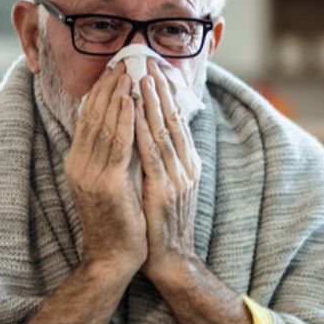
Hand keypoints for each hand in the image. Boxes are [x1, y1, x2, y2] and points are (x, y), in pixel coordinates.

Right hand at [65, 63, 146, 278]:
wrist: (113, 258)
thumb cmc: (118, 223)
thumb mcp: (111, 183)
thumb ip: (112, 157)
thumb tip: (125, 127)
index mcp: (78, 164)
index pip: (87, 120)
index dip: (99, 93)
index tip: (112, 71)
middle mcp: (79, 165)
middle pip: (91, 117)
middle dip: (106, 87)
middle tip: (121, 61)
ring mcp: (90, 174)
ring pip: (103, 125)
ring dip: (116, 95)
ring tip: (127, 71)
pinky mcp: (107, 183)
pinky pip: (116, 144)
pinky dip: (122, 119)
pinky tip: (130, 100)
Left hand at [134, 60, 201, 284]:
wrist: (171, 261)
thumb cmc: (162, 227)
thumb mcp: (167, 189)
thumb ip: (164, 164)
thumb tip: (150, 139)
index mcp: (188, 166)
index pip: (177, 122)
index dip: (166, 95)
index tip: (155, 71)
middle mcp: (186, 167)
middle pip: (173, 120)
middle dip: (160, 90)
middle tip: (149, 61)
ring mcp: (178, 178)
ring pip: (164, 131)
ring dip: (152, 102)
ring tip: (143, 76)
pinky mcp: (164, 190)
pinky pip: (152, 153)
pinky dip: (143, 129)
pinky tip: (134, 112)